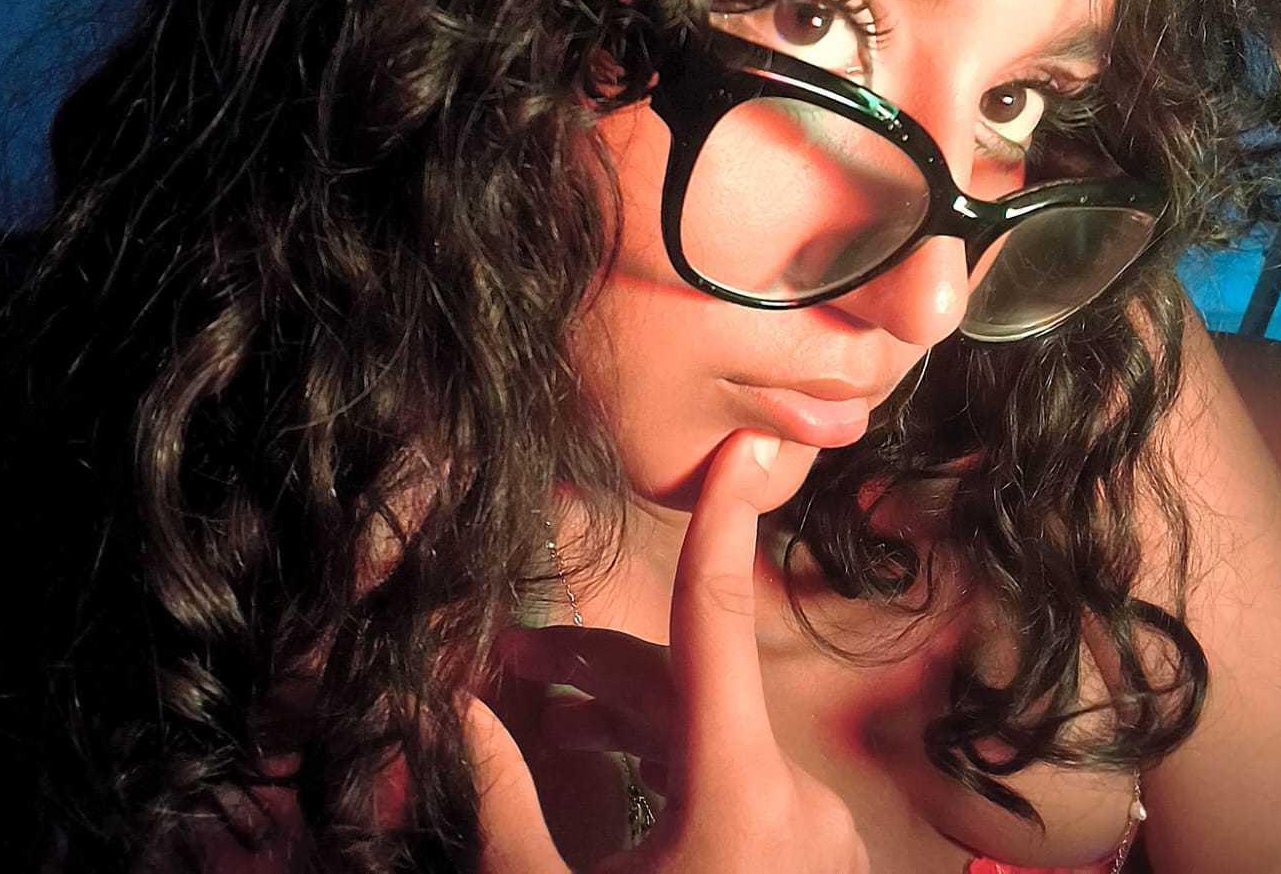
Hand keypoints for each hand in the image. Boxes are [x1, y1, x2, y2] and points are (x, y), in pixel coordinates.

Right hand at [470, 430, 870, 873]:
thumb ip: (502, 801)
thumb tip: (458, 716)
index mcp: (740, 794)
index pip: (719, 622)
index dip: (720, 524)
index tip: (740, 447)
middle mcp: (800, 800)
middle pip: (695, 691)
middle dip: (604, 664)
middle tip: (518, 659)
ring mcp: (822, 837)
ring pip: (720, 740)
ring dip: (636, 723)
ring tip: (552, 726)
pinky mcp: (821, 862)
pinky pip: (747, 789)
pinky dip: (683, 771)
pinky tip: (621, 774)